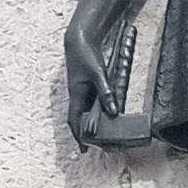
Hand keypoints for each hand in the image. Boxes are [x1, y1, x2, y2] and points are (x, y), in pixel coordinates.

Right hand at [64, 19, 126, 143]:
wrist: (79, 38)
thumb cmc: (85, 54)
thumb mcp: (98, 74)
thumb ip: (106, 92)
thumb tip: (113, 111)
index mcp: (76, 94)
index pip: (75, 121)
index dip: (79, 136)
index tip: (83, 149)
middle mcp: (76, 95)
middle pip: (78, 119)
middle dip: (83, 134)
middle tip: (93, 146)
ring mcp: (80, 90)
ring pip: (83, 112)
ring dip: (88, 124)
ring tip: (98, 135)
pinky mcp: (85, 85)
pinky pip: (88, 103)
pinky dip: (93, 112)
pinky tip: (101, 115)